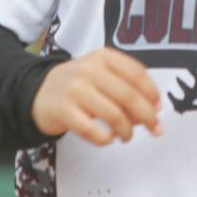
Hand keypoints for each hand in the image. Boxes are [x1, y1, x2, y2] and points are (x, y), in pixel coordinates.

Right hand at [31, 47, 162, 145]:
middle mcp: (90, 69)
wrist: (38, 93)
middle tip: (154, 129)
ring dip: (127, 130)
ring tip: (127, 136)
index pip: (137, 73)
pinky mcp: (63, 110)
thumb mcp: (102, 76)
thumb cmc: (80, 86)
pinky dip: (105, 138)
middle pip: (129, 95)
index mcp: (104, 57)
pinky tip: (108, 139)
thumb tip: (154, 110)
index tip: (158, 109)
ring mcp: (75, 89)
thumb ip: (127, 87)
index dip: (152, 93)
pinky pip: (91, 129)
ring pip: (113, 114)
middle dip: (146, 116)